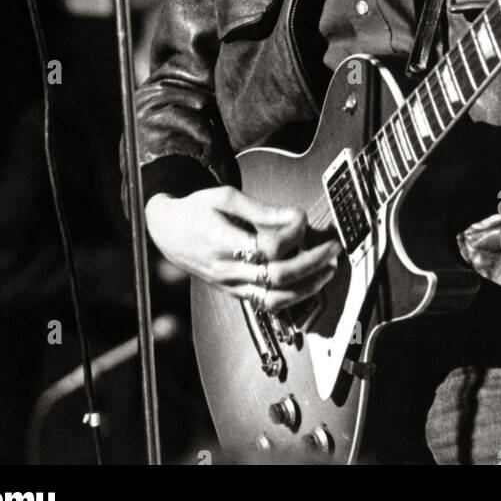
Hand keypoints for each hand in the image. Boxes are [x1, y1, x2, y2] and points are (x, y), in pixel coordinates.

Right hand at [145, 186, 340, 310]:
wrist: (168, 232)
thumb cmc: (196, 210)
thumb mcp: (225, 197)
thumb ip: (262, 210)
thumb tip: (295, 216)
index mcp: (223, 241)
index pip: (269, 247)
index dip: (293, 232)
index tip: (302, 216)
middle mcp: (227, 269)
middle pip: (278, 276)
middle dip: (312, 263)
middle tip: (332, 249)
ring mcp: (231, 285)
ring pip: (275, 298)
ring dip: (308, 287)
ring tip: (327, 270)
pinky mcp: (234, 293)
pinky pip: (266, 303)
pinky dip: (291, 297)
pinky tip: (308, 284)